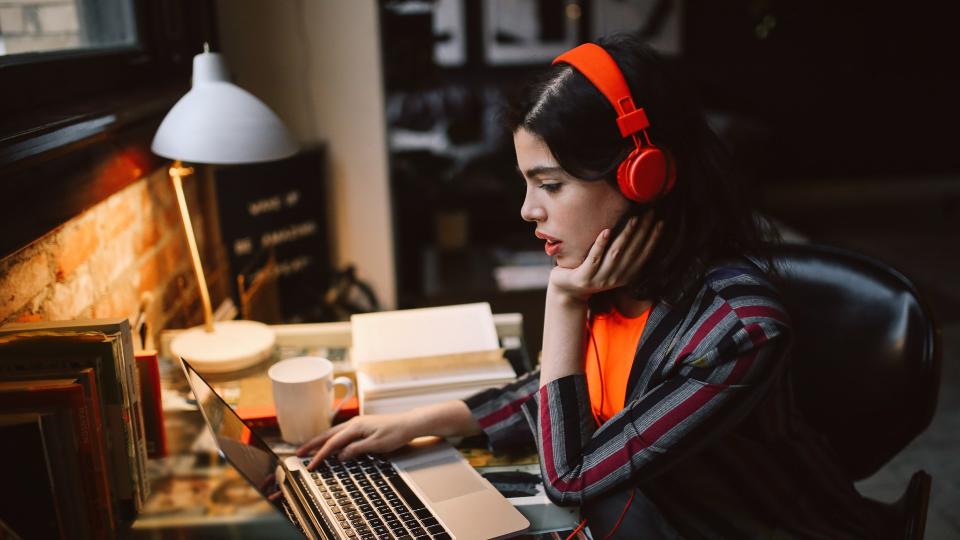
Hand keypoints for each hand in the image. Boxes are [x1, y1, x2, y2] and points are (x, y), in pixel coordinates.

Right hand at [295, 412, 415, 468]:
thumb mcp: (376, 445)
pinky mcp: (361, 426)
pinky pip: (341, 433)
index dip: (320, 455)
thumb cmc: (396, 433)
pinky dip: (331, 439)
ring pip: (333, 433)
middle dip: (313, 445)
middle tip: (299, 453)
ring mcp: (357, 424)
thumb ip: (356, 450)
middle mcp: (353, 423)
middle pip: (328, 435)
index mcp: (355, 427)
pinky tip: (329, 444)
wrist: (409, 423)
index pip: (333, 443)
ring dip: (320, 441)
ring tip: (309, 449)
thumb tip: (340, 456)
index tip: (311, 464)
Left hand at [549, 211, 662, 302]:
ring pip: (615, 254)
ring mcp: (599, 279)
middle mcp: (615, 278)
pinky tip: (606, 230)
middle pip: (632, 252)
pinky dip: (601, 244)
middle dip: (642, 231)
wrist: (568, 292)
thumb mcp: (610, 267)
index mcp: (625, 276)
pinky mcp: (584, 277)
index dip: (653, 239)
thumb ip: (623, 255)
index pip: (643, 255)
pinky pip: (594, 258)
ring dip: (625, 235)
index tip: (660, 222)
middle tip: (649, 213)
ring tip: (633, 218)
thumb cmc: (590, 272)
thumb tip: (638, 230)